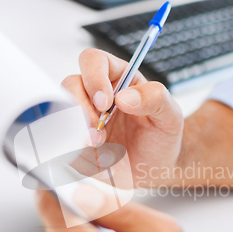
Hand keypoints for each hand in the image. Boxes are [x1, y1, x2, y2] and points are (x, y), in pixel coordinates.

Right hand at [61, 49, 183, 184]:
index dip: (94, 77)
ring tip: (103, 151)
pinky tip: (103, 163)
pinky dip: (82, 157)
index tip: (105, 103)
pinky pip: (65, 147)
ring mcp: (82, 119)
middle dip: (81, 111)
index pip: (93, 61)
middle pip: (70, 87)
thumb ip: (155, 99)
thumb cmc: (161, 137)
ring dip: (79, 136)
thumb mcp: (170, 116)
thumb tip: (125, 96)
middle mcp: (94, 96)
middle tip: (98, 134)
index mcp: (117, 79)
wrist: (156, 170)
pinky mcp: (75, 143)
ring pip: (61, 117)